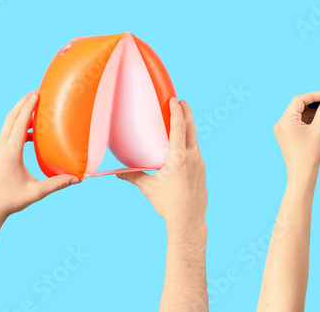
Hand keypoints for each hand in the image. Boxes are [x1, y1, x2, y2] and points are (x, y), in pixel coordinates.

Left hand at [0, 92, 79, 222]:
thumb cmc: (9, 201)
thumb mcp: (35, 192)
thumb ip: (57, 183)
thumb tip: (78, 178)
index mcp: (9, 152)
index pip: (19, 123)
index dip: (28, 106)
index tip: (37, 94)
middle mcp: (0, 148)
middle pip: (10, 118)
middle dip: (23, 103)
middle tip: (37, 92)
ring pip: (7, 125)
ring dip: (20, 113)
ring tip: (35, 108)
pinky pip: (6, 134)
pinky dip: (18, 127)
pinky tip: (30, 134)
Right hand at [118, 98, 206, 230]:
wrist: (189, 219)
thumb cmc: (168, 204)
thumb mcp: (149, 189)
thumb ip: (134, 177)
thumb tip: (117, 174)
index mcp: (179, 158)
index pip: (179, 129)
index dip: (177, 112)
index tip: (175, 100)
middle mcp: (192, 157)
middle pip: (191, 129)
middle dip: (187, 114)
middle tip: (182, 102)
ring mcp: (199, 163)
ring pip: (195, 140)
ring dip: (189, 127)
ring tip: (182, 118)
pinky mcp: (202, 169)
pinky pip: (196, 150)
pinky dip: (190, 141)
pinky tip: (184, 143)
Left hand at [273, 91, 319, 179]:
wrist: (302, 174)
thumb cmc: (309, 154)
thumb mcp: (319, 129)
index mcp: (286, 121)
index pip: (300, 100)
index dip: (315, 95)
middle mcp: (282, 123)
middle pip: (300, 106)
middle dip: (317, 104)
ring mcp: (284, 130)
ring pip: (301, 114)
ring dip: (315, 112)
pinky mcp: (288, 135)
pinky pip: (299, 122)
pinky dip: (311, 120)